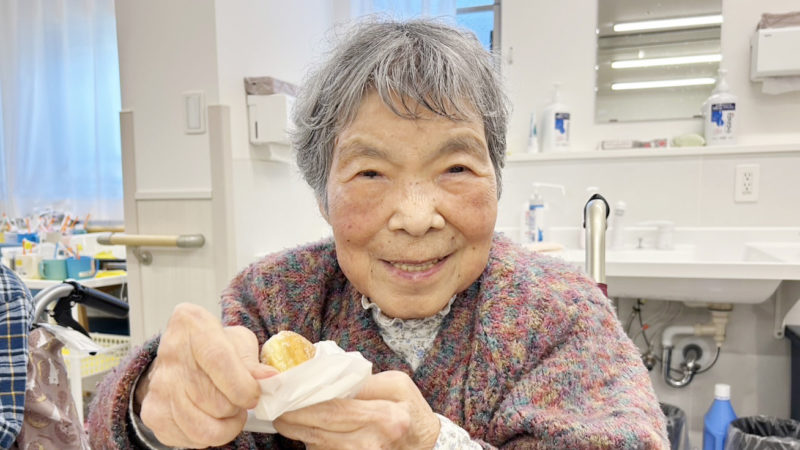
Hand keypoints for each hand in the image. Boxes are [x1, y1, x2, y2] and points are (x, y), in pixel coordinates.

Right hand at [135, 303, 276, 447]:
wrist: (182, 356)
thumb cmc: (216, 346)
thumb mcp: (238, 342)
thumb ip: (253, 361)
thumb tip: (270, 379)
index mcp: (193, 325)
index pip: (219, 361)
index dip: (242, 386)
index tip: (254, 396)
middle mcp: (171, 355)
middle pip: (214, 401)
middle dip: (237, 407)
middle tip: (241, 399)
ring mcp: (158, 386)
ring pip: (203, 427)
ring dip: (226, 426)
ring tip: (230, 411)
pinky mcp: (153, 413)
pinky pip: (190, 440)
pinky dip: (208, 437)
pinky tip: (210, 417)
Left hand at [273, 370, 439, 449]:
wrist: (425, 445)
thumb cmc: (410, 409)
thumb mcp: (396, 385)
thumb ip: (363, 381)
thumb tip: (324, 376)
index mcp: (385, 416)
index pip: (334, 407)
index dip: (304, 402)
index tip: (283, 391)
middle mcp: (372, 442)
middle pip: (321, 429)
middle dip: (292, 417)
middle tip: (273, 405)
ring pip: (318, 444)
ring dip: (297, 431)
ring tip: (282, 416)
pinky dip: (311, 441)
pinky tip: (302, 430)